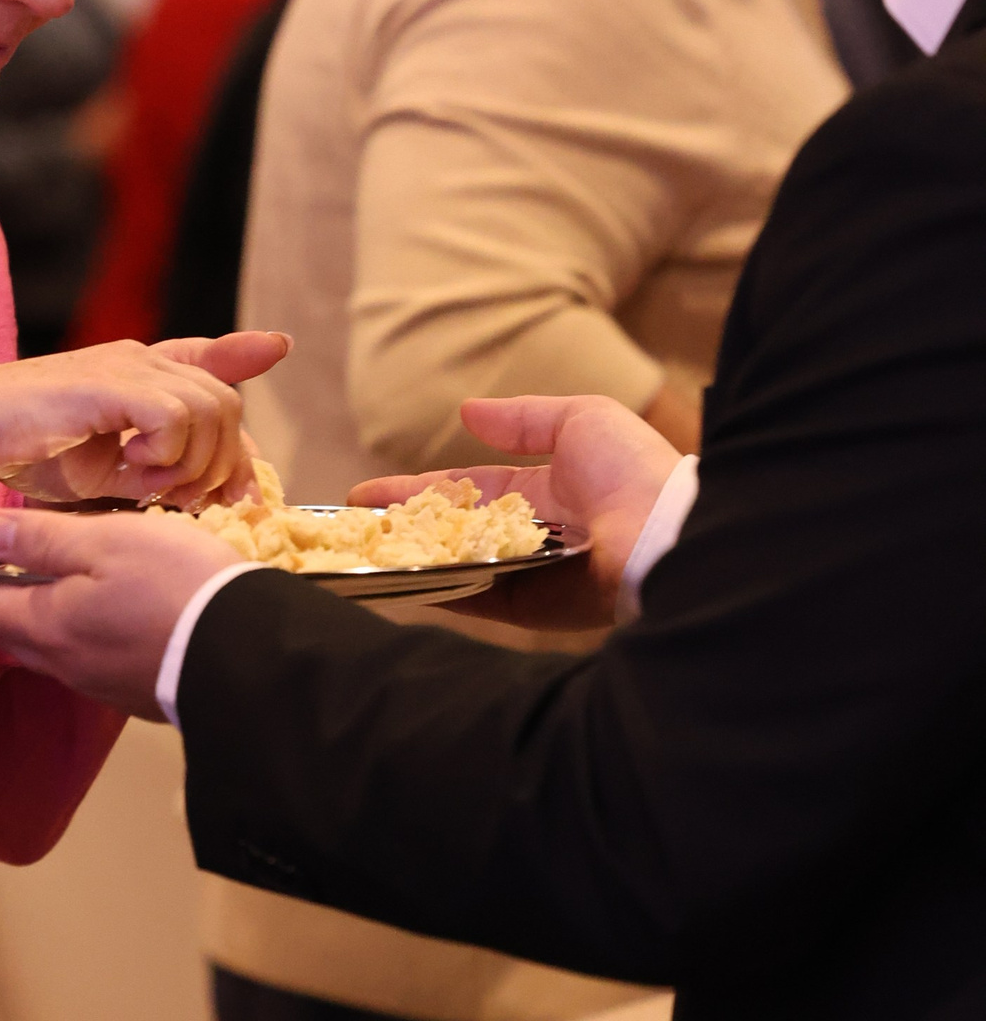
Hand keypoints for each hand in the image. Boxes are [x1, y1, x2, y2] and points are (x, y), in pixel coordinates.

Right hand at [0, 331, 289, 508]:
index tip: (278, 348)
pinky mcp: (110, 382)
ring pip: (210, 407)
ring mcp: (127, 367)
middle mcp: (141, 360)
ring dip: (190, 463)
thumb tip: (202, 490)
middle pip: (225, 400)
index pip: (209, 359)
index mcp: (138, 374)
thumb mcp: (104, 467)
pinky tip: (132, 468)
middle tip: (188, 500)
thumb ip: (154, 469)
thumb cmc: (26, 453)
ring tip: (148, 485)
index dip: (243, 355)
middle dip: (223, 461)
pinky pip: (174, 416)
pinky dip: (166, 454)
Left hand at [0, 504, 225, 716]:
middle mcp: (63, 661)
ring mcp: (99, 681)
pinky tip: (77, 624)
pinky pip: (77, 660)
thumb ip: (41, 538)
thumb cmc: (172, 585)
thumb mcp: (105, 541)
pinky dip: (60, 636)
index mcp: (47, 623)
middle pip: (6, 631)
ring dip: (21, 623)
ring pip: (42, 649)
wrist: (248, 657)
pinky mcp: (132, 690)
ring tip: (14, 598)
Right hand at [350, 392, 683, 629]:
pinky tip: (394, 582)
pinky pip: (475, 600)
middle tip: (353, 524)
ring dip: (412, 558)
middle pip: (455, 530)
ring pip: (458, 565)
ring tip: (361, 553)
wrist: (667, 533)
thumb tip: (466, 411)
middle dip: (405, 525)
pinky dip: (435, 591)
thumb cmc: (631, 468)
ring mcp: (531, 574)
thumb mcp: (580, 419)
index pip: (469, 488)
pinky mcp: (532, 609)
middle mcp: (535, 535)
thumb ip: (523, 419)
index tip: (368, 492)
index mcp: (549, 490)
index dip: (419, 488)